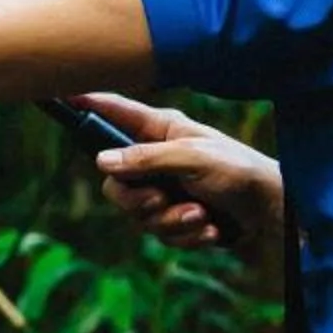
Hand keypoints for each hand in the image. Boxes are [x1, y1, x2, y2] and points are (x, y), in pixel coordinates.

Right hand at [77, 91, 281, 251]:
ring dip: (170, 222)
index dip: (87, 104)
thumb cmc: (239, 172)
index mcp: (161, 130)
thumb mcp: (193, 159)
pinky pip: (161, 234)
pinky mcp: (178, 218)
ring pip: (138, 215)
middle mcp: (158, 159)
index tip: (59, 96)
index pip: (115, 113)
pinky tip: (210, 229)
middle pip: (115, 183)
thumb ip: (147, 159)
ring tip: (200, 217)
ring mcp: (167, 190)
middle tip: (161, 200)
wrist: (273, 212)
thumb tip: (103, 163)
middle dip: (138, 201)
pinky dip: (185, 236)